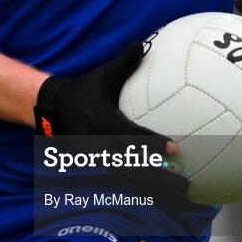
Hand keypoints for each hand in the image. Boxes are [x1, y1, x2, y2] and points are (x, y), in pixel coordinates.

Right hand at [35, 43, 187, 196]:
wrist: (56, 110)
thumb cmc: (85, 89)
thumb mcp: (102, 75)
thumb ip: (124, 62)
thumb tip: (142, 44)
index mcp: (103, 123)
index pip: (130, 136)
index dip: (152, 144)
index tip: (174, 149)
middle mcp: (103, 146)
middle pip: (134, 169)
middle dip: (160, 180)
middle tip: (186, 185)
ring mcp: (103, 159)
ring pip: (132, 180)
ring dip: (157, 191)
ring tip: (182, 197)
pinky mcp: (105, 165)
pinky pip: (128, 180)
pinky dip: (147, 189)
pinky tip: (167, 196)